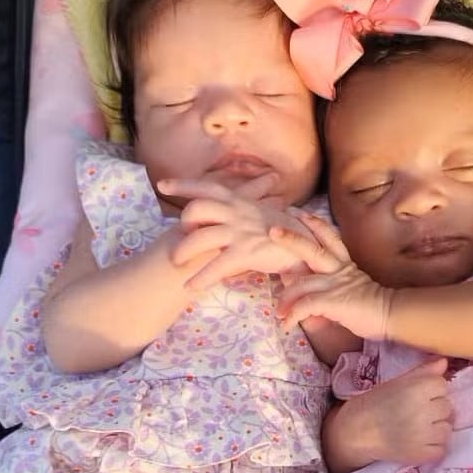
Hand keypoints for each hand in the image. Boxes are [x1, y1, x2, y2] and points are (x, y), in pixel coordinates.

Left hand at [157, 177, 311, 287]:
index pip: (207, 186)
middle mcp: (237, 212)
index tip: (163, 185)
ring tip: (177, 263)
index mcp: (240, 201)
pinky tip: (191, 287)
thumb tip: (235, 213)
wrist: (309, 245)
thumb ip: (247, 211)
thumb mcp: (264, 214)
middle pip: (196, 209)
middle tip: (182, 236)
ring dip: (183, 251)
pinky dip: (200, 278)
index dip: (183, 184)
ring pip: (199, 238)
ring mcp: (240, 232)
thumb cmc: (286, 232)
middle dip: (183, 224)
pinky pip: (215, 266)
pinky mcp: (245, 252)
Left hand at [271, 212, 391, 339]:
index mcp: (345, 264)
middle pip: (313, 248)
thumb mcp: (352, 288)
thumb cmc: (372, 306)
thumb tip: (311, 295)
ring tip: (278, 311)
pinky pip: (305, 305)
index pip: (329, 238)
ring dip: (285, 298)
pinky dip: (292, 315)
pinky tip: (286, 324)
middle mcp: (339, 270)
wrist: (391, 315)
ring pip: (301, 282)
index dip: (315, 224)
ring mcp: (335, 284)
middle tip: (273, 230)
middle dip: (292, 238)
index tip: (300, 214)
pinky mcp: (333, 301)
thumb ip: (333, 285)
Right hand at [338, 358, 451, 465]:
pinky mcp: (421, 455)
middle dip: (434, 408)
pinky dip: (433, 447)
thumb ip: (423, 371)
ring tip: (418, 427)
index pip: (442, 384)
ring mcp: (424, 436)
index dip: (431, 389)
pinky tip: (419, 442)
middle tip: (416, 411)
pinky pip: (441, 449)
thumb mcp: (397, 382)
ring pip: (446, 428)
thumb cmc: (376, 402)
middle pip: (447, 406)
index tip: (418, 394)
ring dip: (436, 428)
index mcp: (416, 389)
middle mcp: (423, 412)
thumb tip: (444, 362)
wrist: (356, 431)